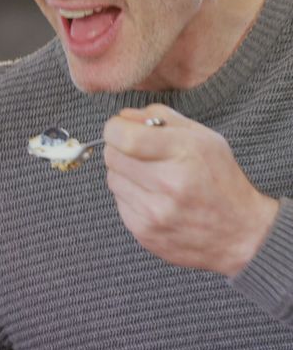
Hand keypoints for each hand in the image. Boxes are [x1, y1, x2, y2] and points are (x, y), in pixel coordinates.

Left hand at [103, 105, 278, 276]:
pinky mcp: (143, 231)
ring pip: (112, 178)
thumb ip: (163, 118)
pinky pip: (118, 202)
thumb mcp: (204, 138)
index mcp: (185, 154)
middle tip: (139, 152)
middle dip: (119, 148)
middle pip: (112, 156)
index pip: (124, 137)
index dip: (115, 128)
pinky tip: (153, 197)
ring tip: (151, 176)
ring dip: (124, 173)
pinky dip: (130, 195)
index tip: (120, 128)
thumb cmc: (220, 179)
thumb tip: (123, 117)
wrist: (238, 232)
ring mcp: (153, 212)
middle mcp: (168, 184)